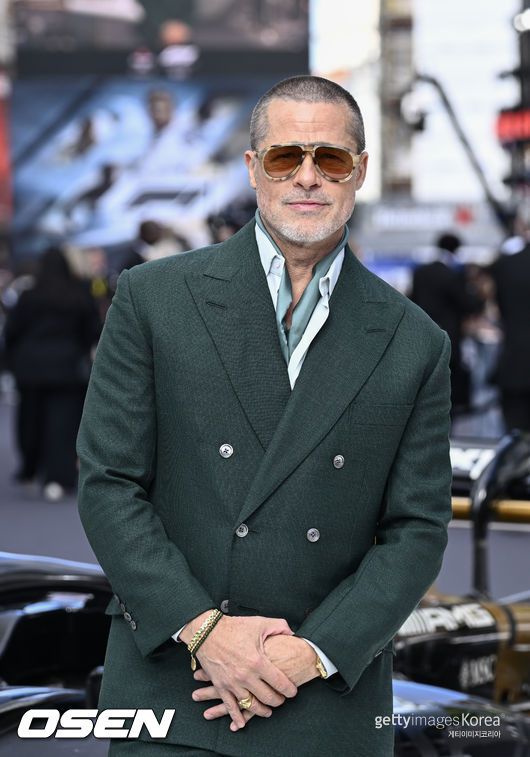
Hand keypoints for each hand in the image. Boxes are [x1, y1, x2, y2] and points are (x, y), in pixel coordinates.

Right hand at [192, 635, 318, 729]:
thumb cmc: (234, 627)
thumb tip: (292, 633)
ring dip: (262, 711)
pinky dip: (236, 717)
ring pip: (251, 705)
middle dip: (278, 701)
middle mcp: (246, 676)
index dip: (289, 690)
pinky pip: (230, 706)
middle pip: (268, 697)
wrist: (207, 631)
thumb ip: (279, 626)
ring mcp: (232, 683)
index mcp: (258, 662)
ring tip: (267, 710)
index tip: (292, 691)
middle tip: (281, 700)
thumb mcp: (260, 623)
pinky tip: (241, 723)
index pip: (280, 683)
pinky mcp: (221, 686)